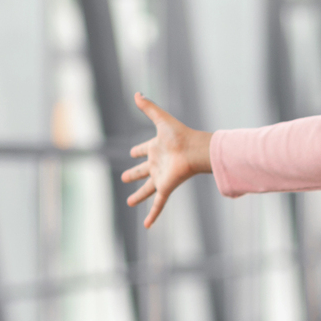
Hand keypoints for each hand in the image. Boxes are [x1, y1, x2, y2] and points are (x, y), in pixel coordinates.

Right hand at [121, 93, 212, 227]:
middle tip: (125, 178)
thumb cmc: (180, 134)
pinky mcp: (166, 187)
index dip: (138, 151)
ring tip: (129, 202)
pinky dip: (153, 215)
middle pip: (143, 171)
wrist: (195, 149)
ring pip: (147, 189)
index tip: (132, 152)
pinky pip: (158, 204)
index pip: (144, 150)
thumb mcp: (161, 119)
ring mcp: (161, 177)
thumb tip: (136, 93)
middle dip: (134, 174)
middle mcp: (158, 164)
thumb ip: (149, 107)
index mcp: (156, 148)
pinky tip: (147, 226)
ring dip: (138, 196)